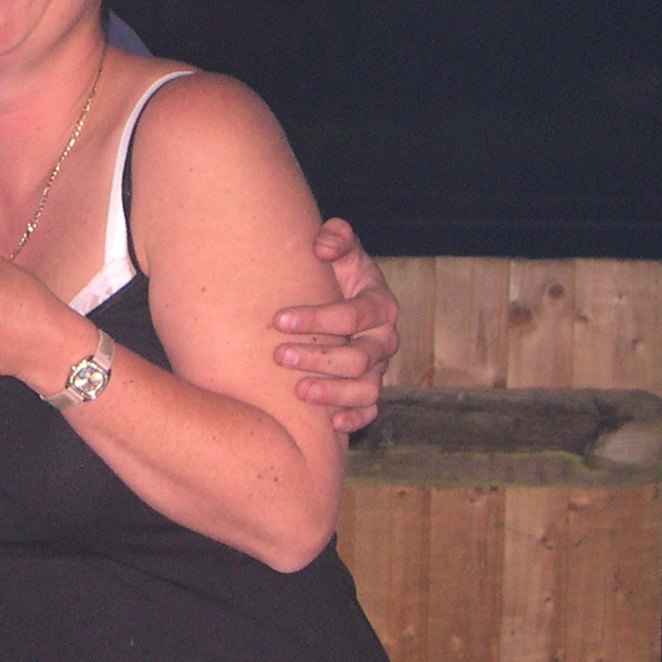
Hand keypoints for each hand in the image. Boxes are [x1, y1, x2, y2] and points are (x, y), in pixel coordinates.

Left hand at [272, 217, 397, 431]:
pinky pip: (369, 410)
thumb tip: (323, 246)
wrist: (332, 296)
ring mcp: (377, 368)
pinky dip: (354, 419)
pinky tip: (330, 423)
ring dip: (333, 392)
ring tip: (299, 391)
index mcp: (380, 304)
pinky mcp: (367, 390)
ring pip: (366, 388)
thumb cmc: (331, 273)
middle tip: (278, 355)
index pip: (354, 315)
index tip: (279, 319)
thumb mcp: (339, 249)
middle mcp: (383, 340)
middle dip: (318, 357)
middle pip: (359, 357)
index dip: (318, 318)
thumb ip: (336, 237)